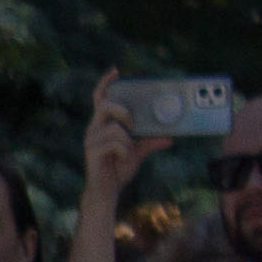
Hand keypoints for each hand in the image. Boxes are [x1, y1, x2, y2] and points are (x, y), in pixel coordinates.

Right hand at [79, 68, 144, 208]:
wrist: (107, 190)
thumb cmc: (119, 168)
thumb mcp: (138, 152)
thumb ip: (150, 142)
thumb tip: (170, 137)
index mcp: (102, 124)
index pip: (100, 98)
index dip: (106, 83)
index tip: (116, 70)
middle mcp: (94, 128)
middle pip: (105, 106)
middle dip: (123, 112)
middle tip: (133, 124)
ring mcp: (91, 139)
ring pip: (115, 128)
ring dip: (128, 141)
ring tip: (128, 152)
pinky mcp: (92, 151)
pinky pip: (116, 143)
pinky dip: (126, 151)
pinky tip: (123, 159)